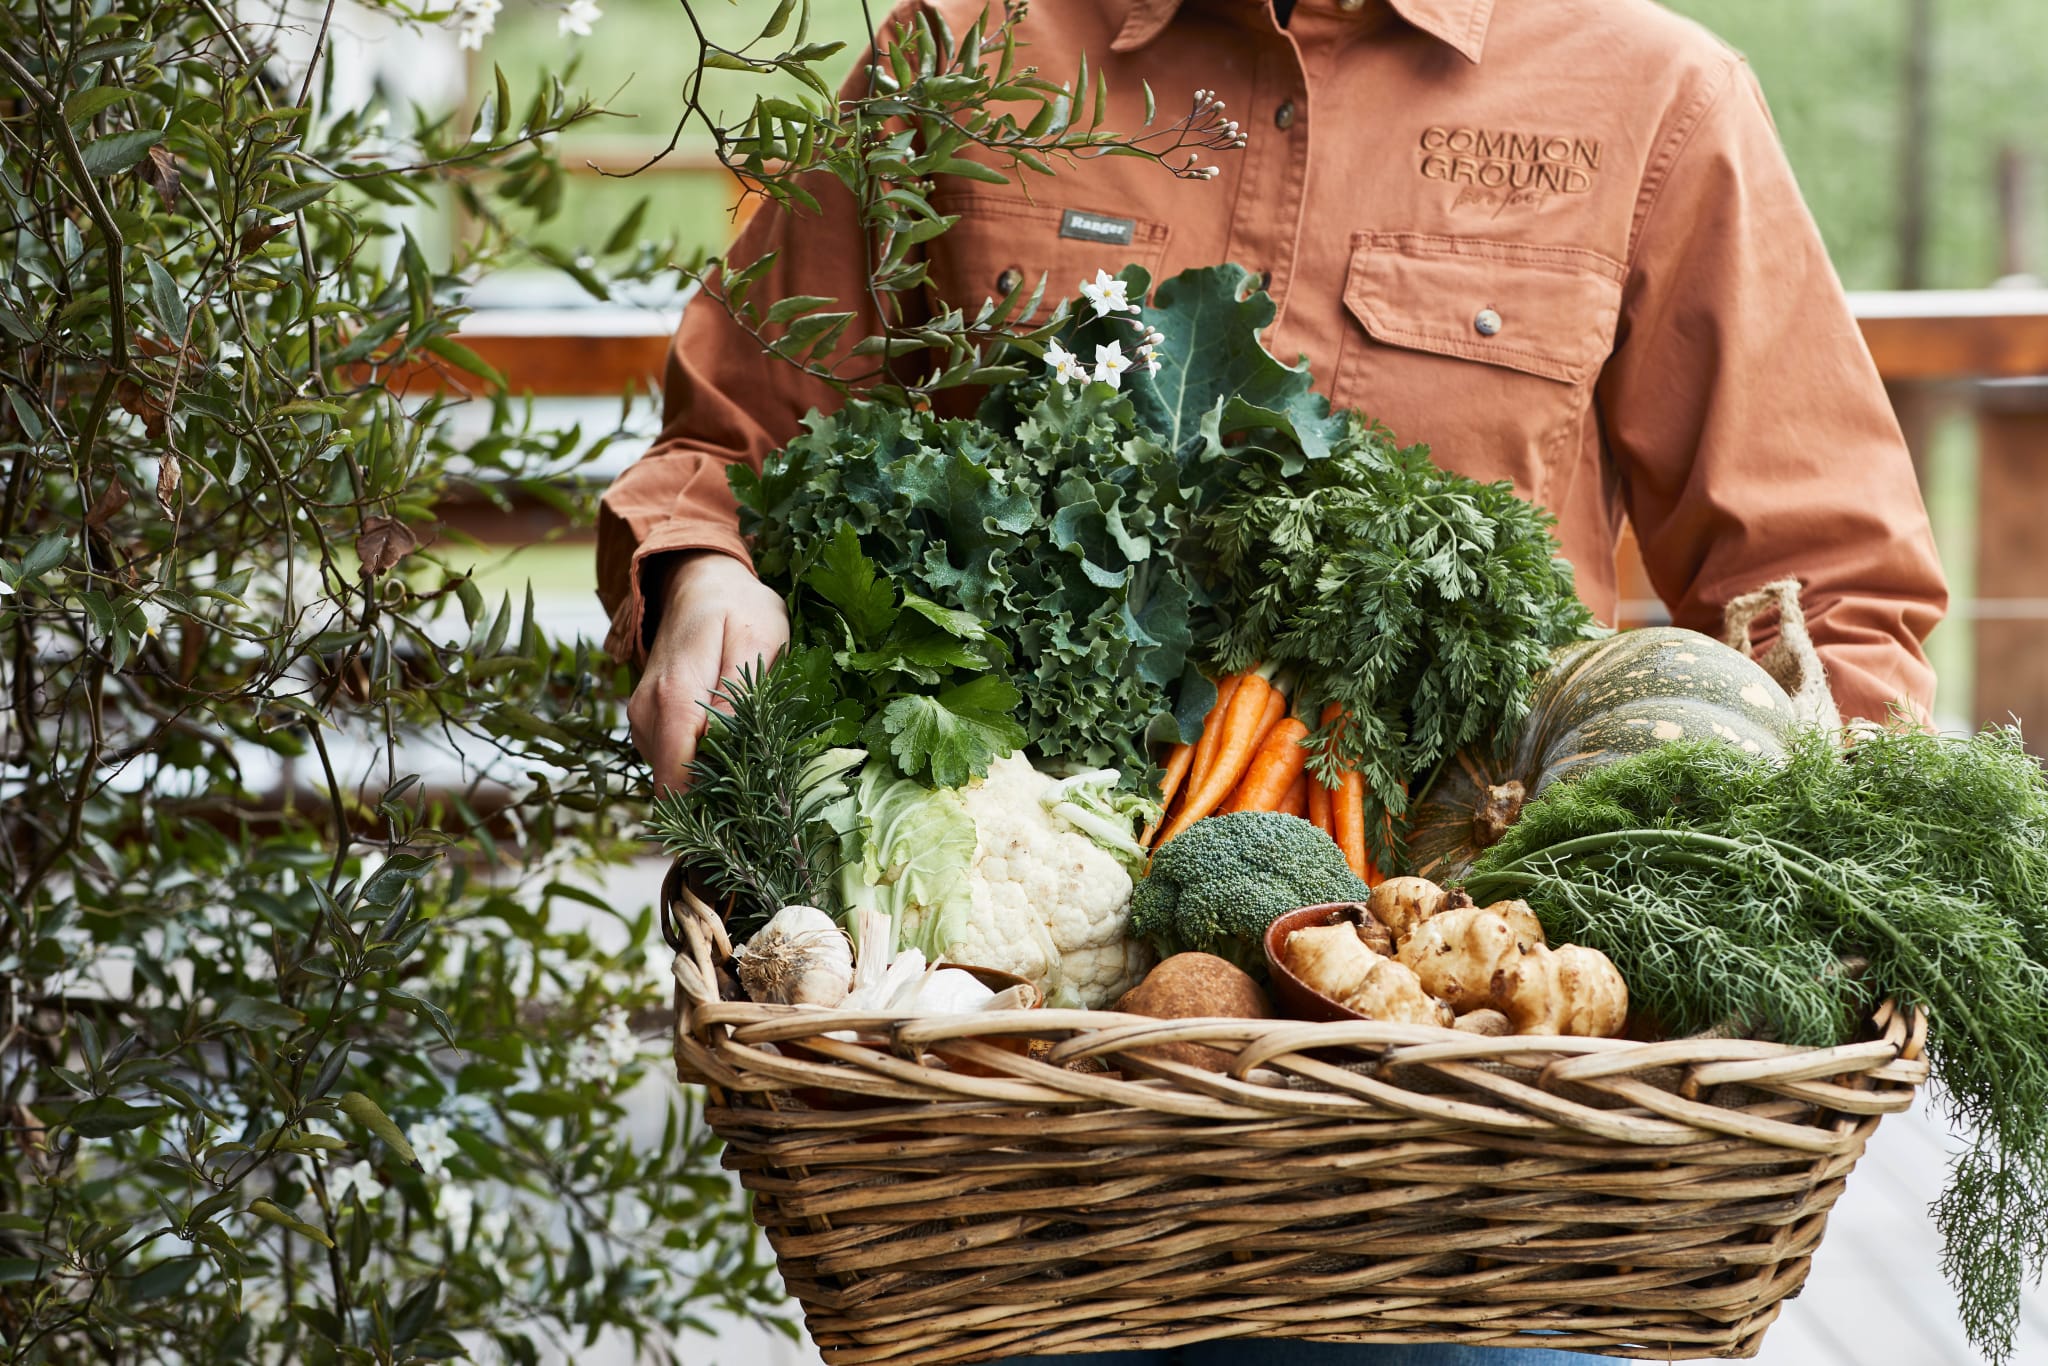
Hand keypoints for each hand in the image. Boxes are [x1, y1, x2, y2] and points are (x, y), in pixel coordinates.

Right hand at [628, 551, 789, 793]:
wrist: (698, 580)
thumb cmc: (738, 607)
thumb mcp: (757, 641)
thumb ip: (740, 696)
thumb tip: (726, 748)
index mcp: (674, 698)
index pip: (677, 778)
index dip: (705, 810)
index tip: (740, 827)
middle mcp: (647, 714)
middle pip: (673, 783)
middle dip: (711, 799)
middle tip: (756, 799)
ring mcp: (642, 718)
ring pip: (671, 774)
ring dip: (705, 779)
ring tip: (747, 765)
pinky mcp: (647, 721)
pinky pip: (670, 758)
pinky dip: (696, 762)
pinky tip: (726, 749)